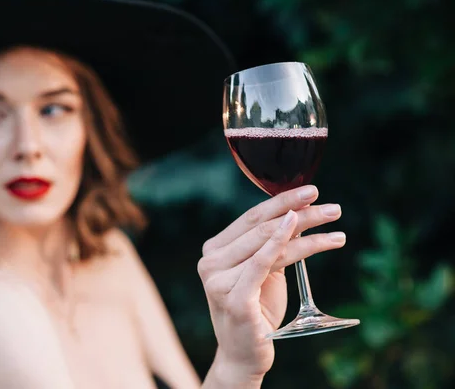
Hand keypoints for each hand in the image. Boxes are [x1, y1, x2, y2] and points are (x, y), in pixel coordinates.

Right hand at [198, 185, 345, 384]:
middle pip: (262, 227)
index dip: (281, 201)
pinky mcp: (233, 298)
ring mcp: (217, 280)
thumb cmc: (256, 309)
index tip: (310, 191)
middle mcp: (210, 261)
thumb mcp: (264, 272)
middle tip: (332, 207)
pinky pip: (262, 264)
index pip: (251, 217)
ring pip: (269, 243)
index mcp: (214, 250)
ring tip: (334, 223)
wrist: (243, 353)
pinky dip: (284, 244)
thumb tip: (298, 213)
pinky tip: (306, 235)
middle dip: (300, 213)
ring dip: (306, 230)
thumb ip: (271, 245)